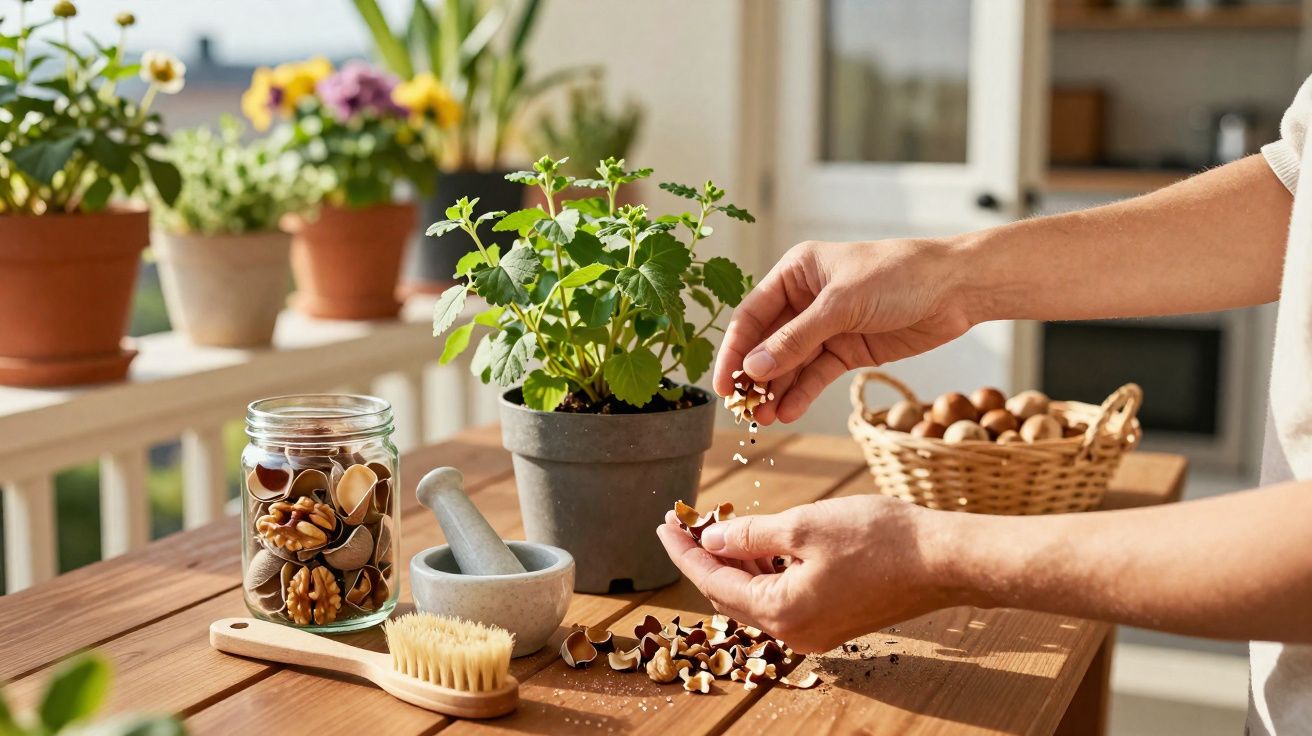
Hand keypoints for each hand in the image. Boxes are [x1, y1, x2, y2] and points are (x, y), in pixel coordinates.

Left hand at [656, 495, 960, 652]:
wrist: (944, 560)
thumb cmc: (880, 539)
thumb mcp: (803, 526)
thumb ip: (750, 536)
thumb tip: (711, 540)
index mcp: (781, 612)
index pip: (713, 582)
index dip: (685, 550)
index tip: (665, 523)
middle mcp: (794, 633)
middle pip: (731, 595)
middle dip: (706, 558)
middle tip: (687, 522)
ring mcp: (816, 632)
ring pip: (758, 597)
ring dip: (738, 564)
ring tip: (722, 527)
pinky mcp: (835, 622)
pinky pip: (785, 599)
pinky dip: (767, 572)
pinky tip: (764, 545)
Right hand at [713, 239, 972, 423]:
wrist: (956, 289)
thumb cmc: (899, 276)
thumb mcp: (841, 305)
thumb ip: (796, 339)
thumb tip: (754, 368)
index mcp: (796, 272)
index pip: (752, 315)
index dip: (735, 350)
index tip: (724, 384)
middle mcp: (805, 299)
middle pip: (767, 343)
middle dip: (755, 376)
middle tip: (743, 409)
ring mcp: (826, 327)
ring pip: (790, 364)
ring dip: (776, 390)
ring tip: (764, 418)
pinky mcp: (847, 349)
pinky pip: (815, 375)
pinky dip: (802, 393)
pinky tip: (789, 411)